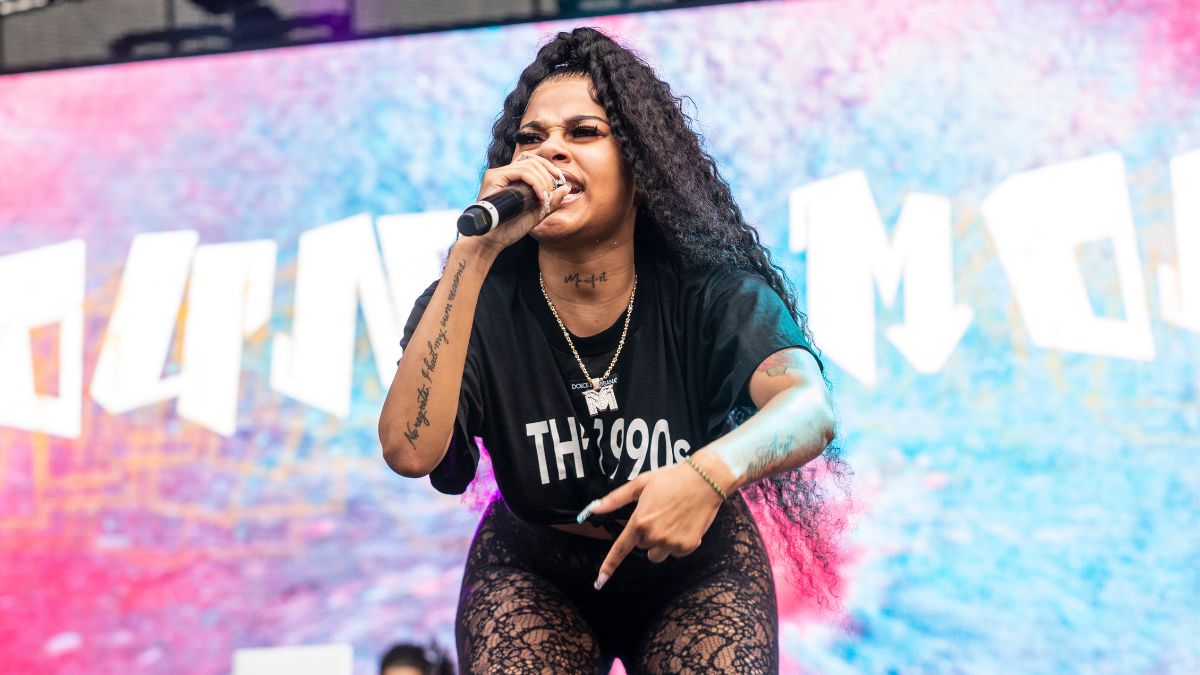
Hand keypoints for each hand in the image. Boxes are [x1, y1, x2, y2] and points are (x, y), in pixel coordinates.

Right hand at [474, 152, 571, 251]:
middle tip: (551, 195)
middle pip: (533, 160)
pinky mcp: (493, 177)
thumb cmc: (510, 229)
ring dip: (543, 181)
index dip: (549, 167)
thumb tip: (566, 187)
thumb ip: (551, 202)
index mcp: (513, 178)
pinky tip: (539, 196)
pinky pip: (522, 171)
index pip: (533, 161)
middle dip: (549, 175)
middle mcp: (504, 173)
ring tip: (544, 199)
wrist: (492, 240)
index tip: (560, 181)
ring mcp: (498, 173)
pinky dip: (535, 182)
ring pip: (530, 165)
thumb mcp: (536, 214)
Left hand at [585, 460, 725, 589]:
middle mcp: (654, 535)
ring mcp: (671, 543)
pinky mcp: (687, 546)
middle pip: (643, 547)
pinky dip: (679, 543)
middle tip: (660, 515)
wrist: (704, 479)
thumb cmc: (671, 479)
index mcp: (639, 521)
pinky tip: (685, 524)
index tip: (599, 582)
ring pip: (658, 554)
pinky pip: (677, 553)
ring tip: (673, 521)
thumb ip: (615, 499)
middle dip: (648, 535)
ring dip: (662, 544)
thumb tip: (592, 508)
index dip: (608, 566)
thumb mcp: (640, 484)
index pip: (620, 549)